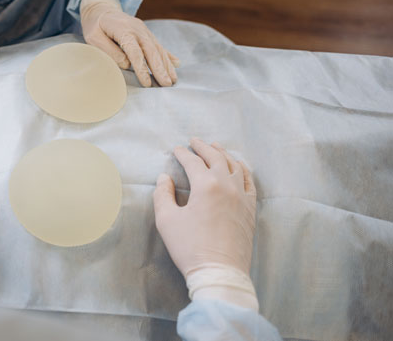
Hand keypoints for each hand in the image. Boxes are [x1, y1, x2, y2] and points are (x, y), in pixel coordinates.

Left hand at [80, 0, 178, 87]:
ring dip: (166, 65)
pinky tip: (176, 64)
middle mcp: (137, 29)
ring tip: (173, 80)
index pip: (135, 52)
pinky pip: (158, 45)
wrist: (101, 9)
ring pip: (157, 48)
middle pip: (151, 51)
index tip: (147, 83)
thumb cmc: (95, 26)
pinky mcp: (146, 32)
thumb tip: (127, 64)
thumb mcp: (94, 38)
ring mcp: (143, 30)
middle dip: (160, 69)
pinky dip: (167, 55)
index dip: (141, 68)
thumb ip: (109, 51)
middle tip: (167, 84)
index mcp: (123, 30)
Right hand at [153, 138, 258, 309]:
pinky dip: (243, 170)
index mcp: (206, 185)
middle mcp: (227, 185)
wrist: (219, 272)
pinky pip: (250, 182)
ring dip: (224, 154)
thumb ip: (163, 195)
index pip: (193, 162)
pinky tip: (238, 168)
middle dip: (204, 147)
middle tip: (195, 141)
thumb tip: (164, 179)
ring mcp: (242, 197)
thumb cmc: (190, 247)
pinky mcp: (250, 209)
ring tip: (216, 147)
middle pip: (216, 157)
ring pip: (235, 166)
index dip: (183, 154)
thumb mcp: (166, 220)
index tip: (176, 149)